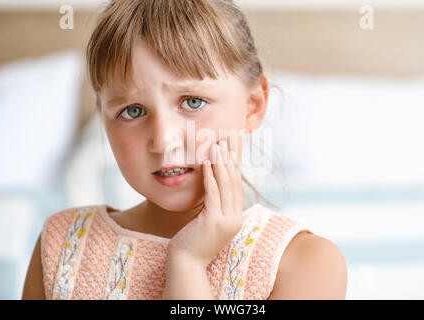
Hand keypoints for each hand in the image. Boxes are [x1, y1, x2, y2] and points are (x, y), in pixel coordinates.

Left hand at [166, 139, 243, 268]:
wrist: (186, 263)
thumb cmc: (193, 240)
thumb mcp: (208, 220)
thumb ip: (214, 206)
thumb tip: (213, 186)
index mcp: (236, 218)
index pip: (237, 187)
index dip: (234, 167)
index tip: (229, 149)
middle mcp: (235, 219)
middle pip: (234, 183)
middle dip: (229, 160)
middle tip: (225, 140)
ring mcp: (226, 221)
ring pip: (226, 186)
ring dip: (221, 164)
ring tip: (216, 146)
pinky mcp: (213, 222)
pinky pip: (213, 194)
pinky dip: (210, 176)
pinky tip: (206, 163)